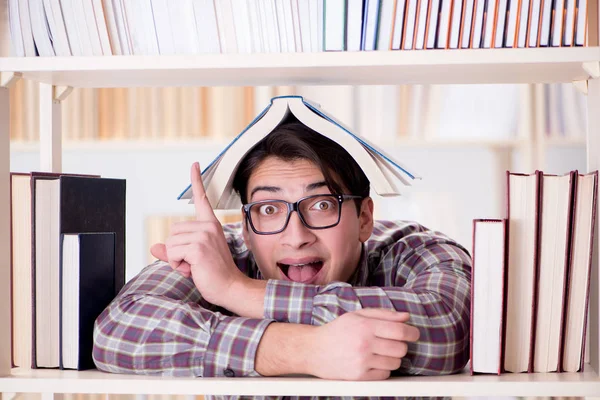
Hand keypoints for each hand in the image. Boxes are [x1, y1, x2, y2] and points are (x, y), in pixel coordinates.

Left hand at [150, 162, 247, 306]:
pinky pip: (172, 252)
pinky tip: (192, 268)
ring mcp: (204, 235)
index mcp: (210, 225)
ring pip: (171, 242)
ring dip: (176, 258)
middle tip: (194, 262)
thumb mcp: (190, 259)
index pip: (201, 198)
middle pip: (172, 231)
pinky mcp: (199, 247)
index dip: (196, 180)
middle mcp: (208, 226)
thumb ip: (172, 251)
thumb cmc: (213, 274)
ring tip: (194, 266)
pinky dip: (177, 264)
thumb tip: (154, 247)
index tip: (194, 164)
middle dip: (176, 250)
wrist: (230, 288)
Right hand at [309, 308, 419, 379]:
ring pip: (395, 362)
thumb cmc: (337, 331)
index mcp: (365, 326)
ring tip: (381, 352)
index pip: (400, 331)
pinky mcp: (360, 376)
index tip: (414, 333)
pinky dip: (384, 368)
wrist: (314, 350)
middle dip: (401, 345)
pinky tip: (374, 361)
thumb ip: (383, 314)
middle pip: (401, 348)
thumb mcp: (357, 315)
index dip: (412, 332)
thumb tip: (406, 316)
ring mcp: (362, 361)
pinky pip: (385, 374)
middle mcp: (364, 344)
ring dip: (393, 357)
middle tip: (393, 342)